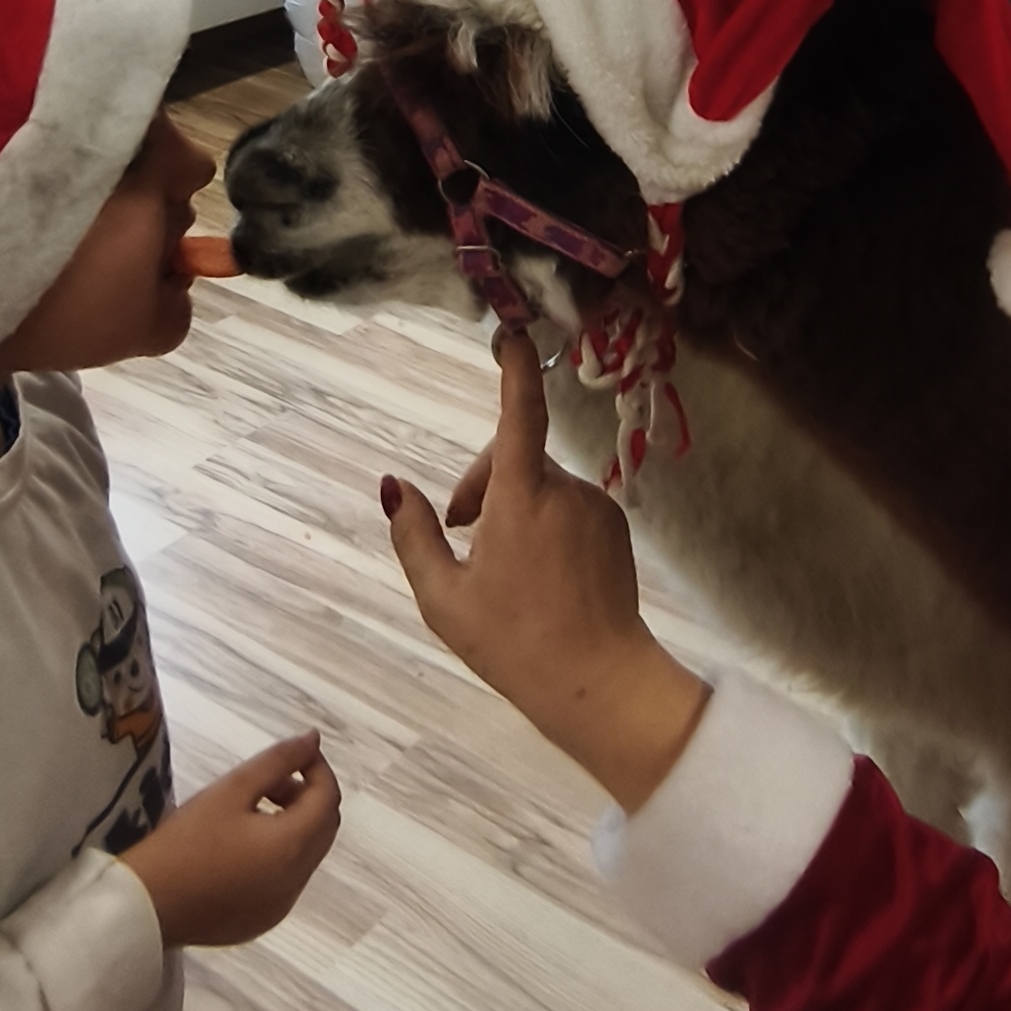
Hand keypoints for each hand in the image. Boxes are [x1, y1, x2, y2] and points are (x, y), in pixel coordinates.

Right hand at [116, 734, 338, 947]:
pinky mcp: (261, 921)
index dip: (317, 769)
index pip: (329, 798)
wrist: (144, 906)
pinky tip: (237, 848)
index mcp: (294, 847)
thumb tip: (313, 739)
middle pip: (323, 828)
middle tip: (269, 783)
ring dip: (292, 826)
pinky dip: (278, 857)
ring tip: (249, 810)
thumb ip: (277, 761)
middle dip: (307, 797)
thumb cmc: (185, 842)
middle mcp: (297, 881)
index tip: (294, 754)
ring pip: (305, 855)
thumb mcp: (231, 790)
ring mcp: (281, 906)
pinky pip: (285, 881)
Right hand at [383, 334, 710, 811]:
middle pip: (516, 457)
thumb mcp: (444, 598)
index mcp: (523, 497)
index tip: (509, 329)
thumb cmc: (513, 643)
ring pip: (543, 486)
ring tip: (497, 567)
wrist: (599, 681)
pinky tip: (536, 577)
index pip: (519, 413)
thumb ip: (415, 537)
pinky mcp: (615, 530)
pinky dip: (545, 526)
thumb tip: (394, 488)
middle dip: (483, 483)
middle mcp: (566, 490)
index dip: (514, 367)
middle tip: (459, 532)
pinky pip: (569, 509)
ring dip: (514, 508)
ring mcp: (597, 509)